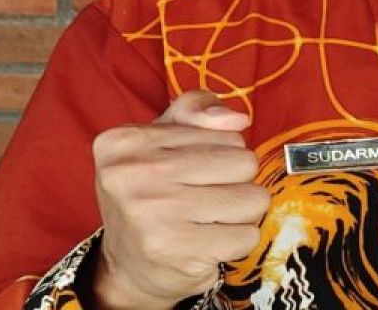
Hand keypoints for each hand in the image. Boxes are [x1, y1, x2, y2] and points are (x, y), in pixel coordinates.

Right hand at [90, 91, 269, 308]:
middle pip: (245, 163)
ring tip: (209, 219)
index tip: (191, 174)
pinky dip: (236, 242)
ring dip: (240, 213)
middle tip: (205, 198)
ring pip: (252, 199)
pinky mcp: (175, 249)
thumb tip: (238, 118)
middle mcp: (134, 173)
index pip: (228, 134)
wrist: (125, 267)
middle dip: (236, 182)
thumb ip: (196, 110)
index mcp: (126, 140)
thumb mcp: (161, 140)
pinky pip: (246, 236)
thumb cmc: (152, 195)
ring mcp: (153, 212)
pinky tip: (209, 243)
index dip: (223, 156)